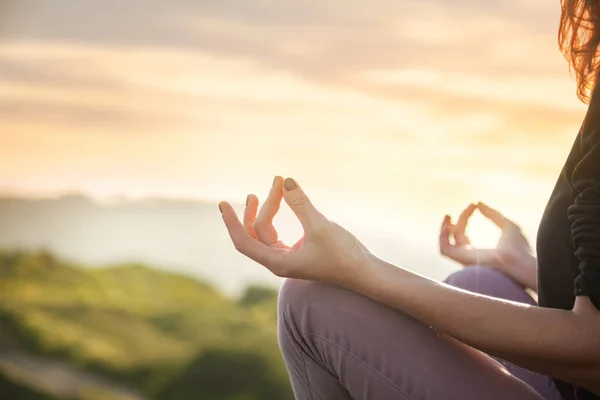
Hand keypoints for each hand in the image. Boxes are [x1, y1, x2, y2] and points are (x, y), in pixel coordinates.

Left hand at [218, 177, 373, 286]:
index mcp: (278, 262)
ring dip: (269, 208)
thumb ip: (301, 203)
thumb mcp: (320, 226)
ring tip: (275, 186)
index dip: (232, 222)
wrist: (365, 273)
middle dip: (260, 207)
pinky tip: (285, 201)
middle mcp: (279, 262)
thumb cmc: (343, 254)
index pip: (243, 242)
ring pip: (267, 231)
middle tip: (275, 183)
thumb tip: (285, 181)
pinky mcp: (299, 252)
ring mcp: (288, 257)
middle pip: (256, 232)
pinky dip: (279, 215)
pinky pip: (278, 232)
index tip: (223, 203)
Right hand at [439, 203, 536, 287]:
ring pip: (446, 243)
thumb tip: (478, 203)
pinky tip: (449, 224)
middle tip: (469, 206)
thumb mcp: (507, 225)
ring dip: (444, 228)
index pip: (463, 232)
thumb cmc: (519, 249)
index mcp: (479, 251)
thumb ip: (493, 214)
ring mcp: (465, 259)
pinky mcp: (462, 260)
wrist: (520, 261)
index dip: (465, 216)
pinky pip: (444, 249)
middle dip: (459, 219)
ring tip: (448, 215)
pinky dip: (442, 236)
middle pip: (456, 235)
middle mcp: (469, 256)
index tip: (474, 204)